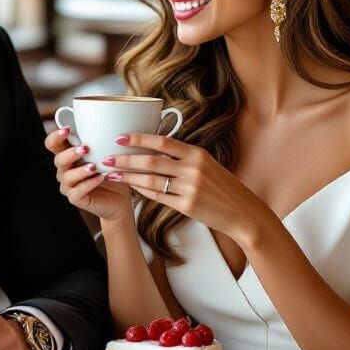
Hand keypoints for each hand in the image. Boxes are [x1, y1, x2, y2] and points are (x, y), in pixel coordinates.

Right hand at [45, 126, 132, 221]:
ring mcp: (69, 185)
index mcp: (68, 155)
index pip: (52, 144)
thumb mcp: (107, 153)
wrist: (120, 198)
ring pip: (67, 177)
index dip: (55, 137)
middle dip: (70, 153)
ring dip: (80, 170)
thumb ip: (100, 140)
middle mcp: (65, 170)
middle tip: (86, 148)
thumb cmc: (112, 172)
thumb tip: (107, 122)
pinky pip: (78, 191)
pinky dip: (89, 183)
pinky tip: (101, 178)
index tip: (67, 129)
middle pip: (58, 160)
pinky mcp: (76, 198)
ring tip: (94, 166)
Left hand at [103, 132, 264, 240]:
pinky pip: (158, 197)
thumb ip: (183, 157)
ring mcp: (190, 189)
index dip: (139, 138)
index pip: (162, 141)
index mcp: (197, 154)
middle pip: (151, 161)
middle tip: (107, 158)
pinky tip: (132, 188)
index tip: (120, 137)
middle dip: (125, 159)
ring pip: (151, 180)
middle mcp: (193, 169)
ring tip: (113, 174)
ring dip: (129, 177)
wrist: (242, 212)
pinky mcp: (187, 206)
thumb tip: (154, 149)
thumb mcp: (207, 164)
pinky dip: (143, 192)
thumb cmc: (222, 187)